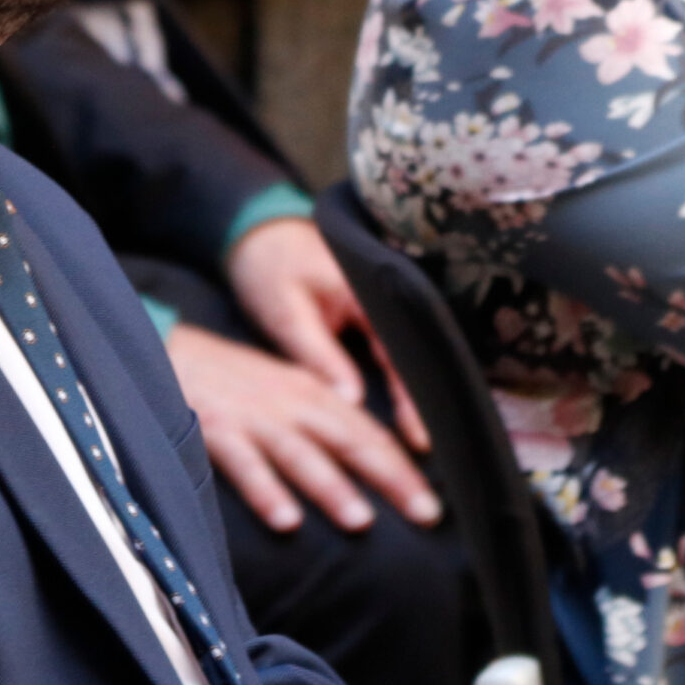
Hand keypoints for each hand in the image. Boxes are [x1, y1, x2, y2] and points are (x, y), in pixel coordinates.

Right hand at [164, 323, 438, 533]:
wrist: (160, 350)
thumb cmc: (224, 379)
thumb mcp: (278, 387)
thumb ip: (316, 418)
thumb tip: (362, 460)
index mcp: (308, 390)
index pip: (367, 429)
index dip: (401, 463)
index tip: (433, 505)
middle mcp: (287, 401)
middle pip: (349, 439)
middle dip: (389, 476)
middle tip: (426, 514)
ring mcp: (251, 416)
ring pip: (300, 453)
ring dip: (331, 486)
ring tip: (361, 521)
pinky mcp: (213, 429)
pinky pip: (243, 464)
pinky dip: (265, 490)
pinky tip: (285, 520)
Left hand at [225, 217, 428, 452]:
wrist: (256, 233)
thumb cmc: (268, 267)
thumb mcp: (287, 312)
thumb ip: (318, 355)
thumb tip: (351, 403)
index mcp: (368, 292)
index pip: (401, 353)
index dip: (412, 398)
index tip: (420, 438)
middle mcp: (381, 299)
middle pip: (411, 359)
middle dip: (421, 403)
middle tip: (428, 452)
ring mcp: (376, 305)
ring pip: (401, 358)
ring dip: (408, 395)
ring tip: (417, 444)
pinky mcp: (365, 314)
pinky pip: (385, 352)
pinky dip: (390, 381)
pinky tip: (391, 414)